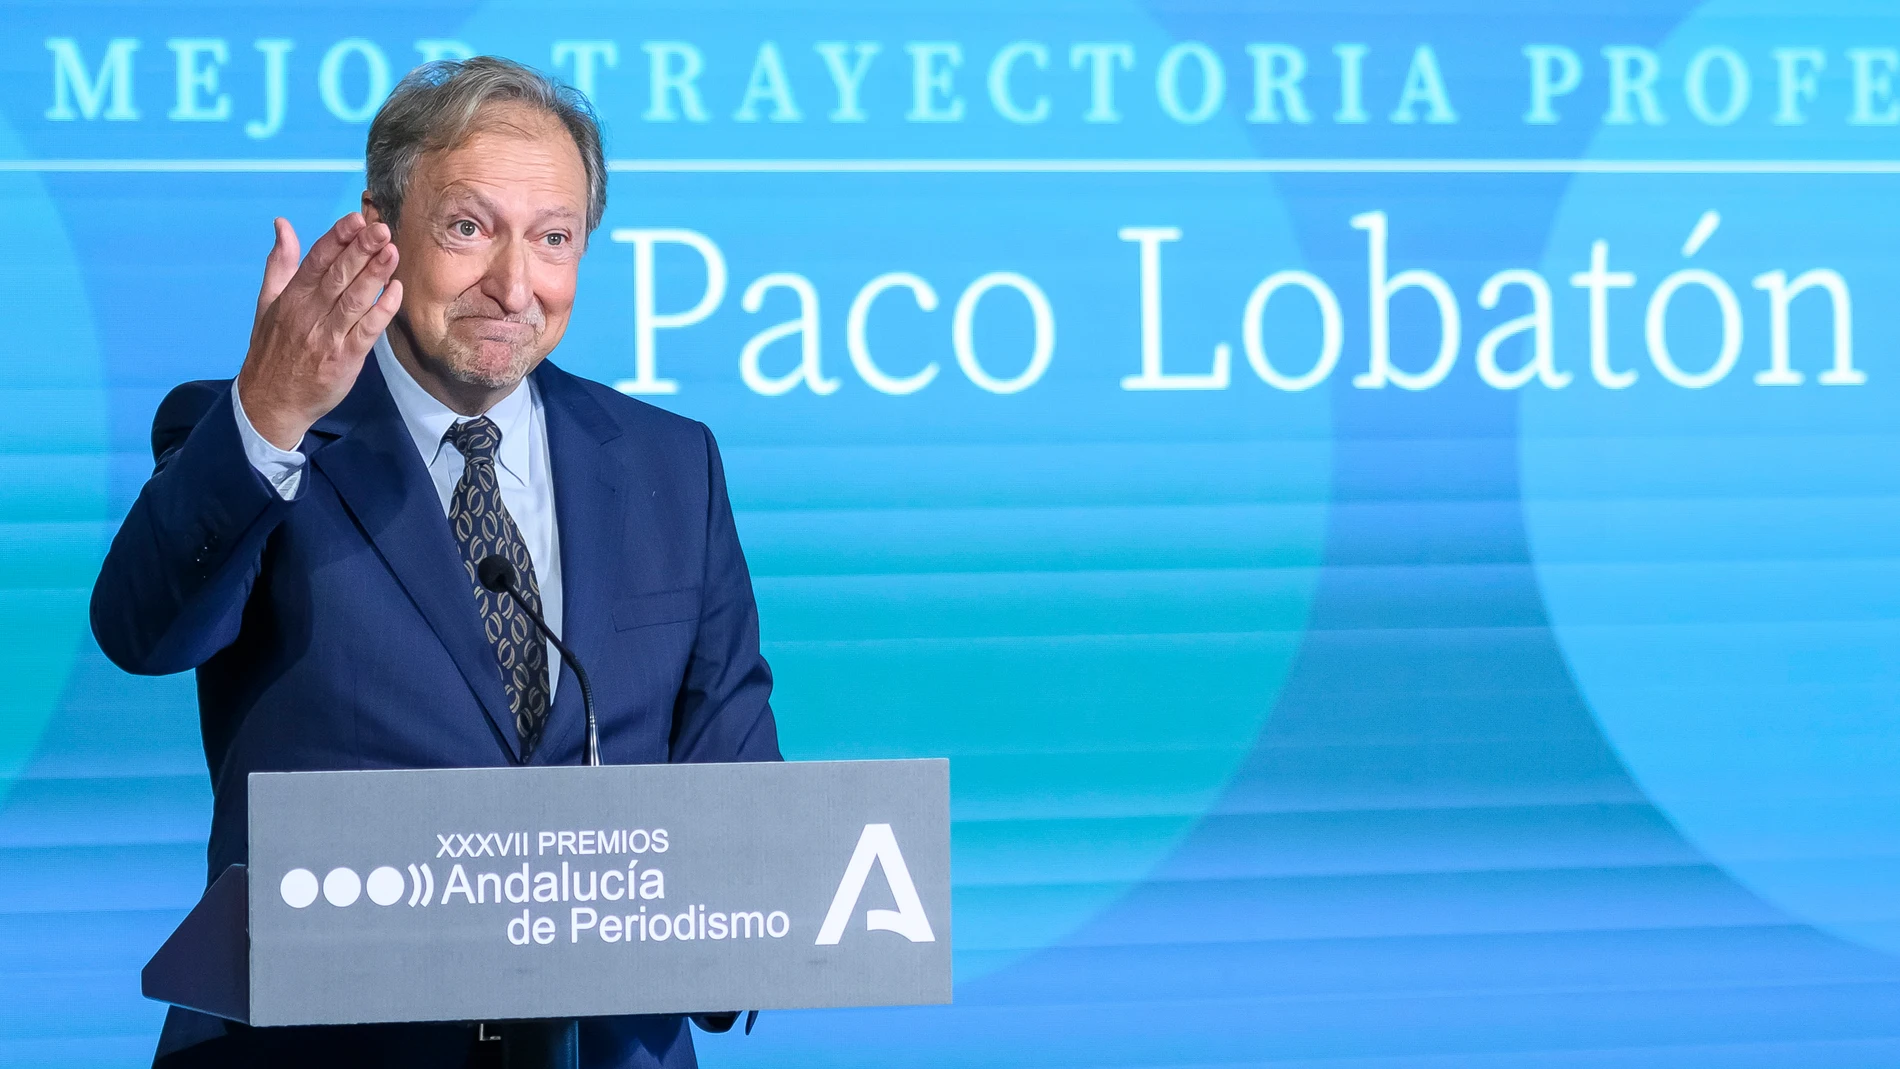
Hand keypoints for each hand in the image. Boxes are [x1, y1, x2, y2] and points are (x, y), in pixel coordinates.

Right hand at [234, 213, 402, 449]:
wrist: (270, 402)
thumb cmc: (271, 349)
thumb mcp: (267, 302)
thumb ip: (280, 263)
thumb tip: (283, 224)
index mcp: (291, 297)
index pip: (316, 260)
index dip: (338, 238)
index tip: (357, 219)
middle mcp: (309, 313)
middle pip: (338, 276)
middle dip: (361, 250)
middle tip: (382, 228)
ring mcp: (328, 336)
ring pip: (355, 300)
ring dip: (375, 274)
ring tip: (392, 251)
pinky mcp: (345, 358)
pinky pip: (367, 330)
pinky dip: (382, 310)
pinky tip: (396, 291)